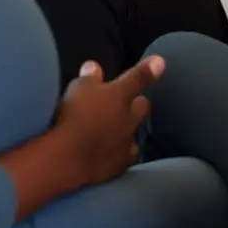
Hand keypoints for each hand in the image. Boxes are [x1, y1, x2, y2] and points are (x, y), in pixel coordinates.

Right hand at [55, 55, 165, 187]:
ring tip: (114, 129)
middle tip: (124, 102)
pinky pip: (126, 156)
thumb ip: (90, 77)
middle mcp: (129, 118)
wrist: (67, 157)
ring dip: (128, 129)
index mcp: (120, 94)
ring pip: (136, 133)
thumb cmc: (72, 115)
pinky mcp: (120, 166)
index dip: (150, 68)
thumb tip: (94, 67)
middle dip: (137, 102)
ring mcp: (127, 143)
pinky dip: (121, 152)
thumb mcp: (77, 87)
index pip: (139, 77)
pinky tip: (112, 152)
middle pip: (143, 106)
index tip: (160, 62)